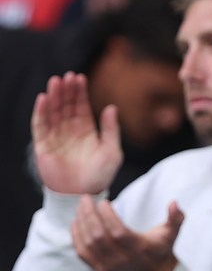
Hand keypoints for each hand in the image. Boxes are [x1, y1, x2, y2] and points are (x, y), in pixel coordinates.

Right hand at [31, 72, 122, 194]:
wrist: (83, 195)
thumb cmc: (100, 176)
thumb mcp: (112, 152)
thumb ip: (111, 130)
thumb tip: (111, 107)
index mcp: (86, 131)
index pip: (81, 107)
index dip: (79, 92)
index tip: (79, 78)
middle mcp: (69, 131)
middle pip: (66, 106)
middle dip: (66, 91)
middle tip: (67, 76)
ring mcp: (56, 137)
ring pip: (53, 112)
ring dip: (54, 97)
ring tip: (56, 82)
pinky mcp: (43, 145)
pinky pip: (40, 126)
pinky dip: (41, 112)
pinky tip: (44, 99)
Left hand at [71, 196, 182, 270]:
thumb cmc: (160, 249)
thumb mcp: (171, 233)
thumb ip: (175, 218)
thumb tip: (174, 202)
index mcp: (139, 249)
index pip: (118, 232)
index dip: (107, 216)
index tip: (103, 201)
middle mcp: (122, 259)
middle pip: (98, 236)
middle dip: (89, 215)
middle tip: (85, 199)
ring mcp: (108, 266)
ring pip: (88, 243)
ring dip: (81, 223)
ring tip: (80, 207)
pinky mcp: (99, 269)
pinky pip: (82, 253)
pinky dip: (76, 236)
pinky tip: (76, 222)